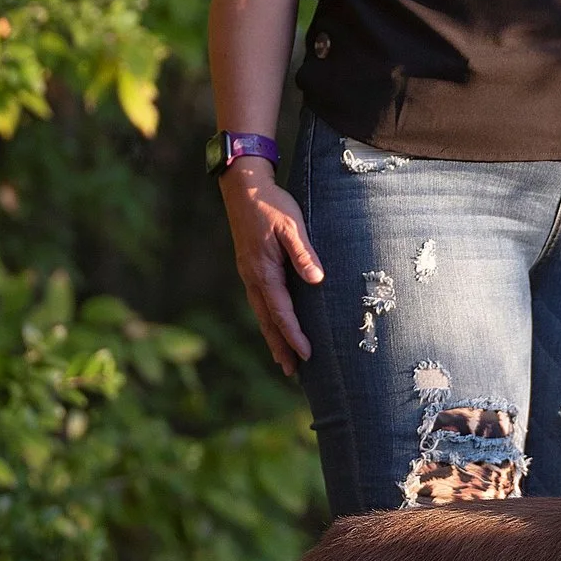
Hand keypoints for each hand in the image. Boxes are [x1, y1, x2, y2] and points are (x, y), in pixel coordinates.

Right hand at [220, 160, 322, 375]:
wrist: (244, 188)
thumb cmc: (272, 205)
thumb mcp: (292, 225)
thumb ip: (304, 253)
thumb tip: (317, 279)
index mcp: (264, 271)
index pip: (281, 312)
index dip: (294, 335)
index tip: (307, 354)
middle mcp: (253, 278)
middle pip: (268, 321)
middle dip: (280, 346)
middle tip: (292, 371)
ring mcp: (249, 274)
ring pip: (262, 314)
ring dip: (273, 337)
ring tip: (283, 359)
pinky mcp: (251, 269)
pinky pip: (260, 302)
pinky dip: (268, 320)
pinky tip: (274, 326)